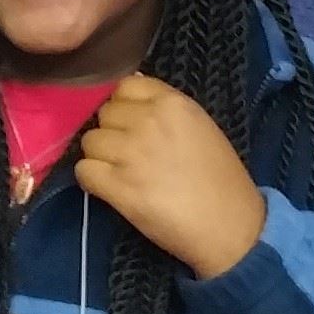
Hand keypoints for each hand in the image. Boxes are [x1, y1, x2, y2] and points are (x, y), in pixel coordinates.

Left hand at [74, 75, 266, 280]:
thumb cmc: (222, 179)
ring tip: (121, 174)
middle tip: (129, 156)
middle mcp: (148, 121)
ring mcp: (130, 153)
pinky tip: (111, 189)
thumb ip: (167, 108)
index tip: (134, 125)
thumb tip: (131, 88)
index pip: (125, 87)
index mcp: (173, 103)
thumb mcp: (201, 127)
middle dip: (113, 132)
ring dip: (100, 157)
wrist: (229, 226)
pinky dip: (92, 180)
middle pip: (105, 114)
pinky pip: (83, 171)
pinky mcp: (117, 186)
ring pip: (90, 142)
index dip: (125, 107)